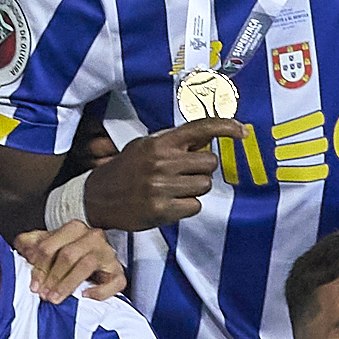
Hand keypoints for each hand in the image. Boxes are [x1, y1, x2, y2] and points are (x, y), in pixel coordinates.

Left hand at [13, 222, 128, 300]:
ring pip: (87, 265)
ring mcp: (107, 254)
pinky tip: (85, 295)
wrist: (94, 257)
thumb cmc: (68, 251)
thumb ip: (31, 243)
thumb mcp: (47, 244)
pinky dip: (100, 291)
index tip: (33, 283)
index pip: (50, 245)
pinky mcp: (118, 271)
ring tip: (55, 298)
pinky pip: (114, 282)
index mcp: (74, 228)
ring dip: (68, 285)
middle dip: (52, 277)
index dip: (39, 266)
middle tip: (43, 293)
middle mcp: (92, 237)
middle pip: (68, 255)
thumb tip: (21, 246)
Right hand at [81, 119, 224, 227]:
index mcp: (159, 144)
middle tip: (186, 173)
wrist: (97, 197)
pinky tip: (169, 202)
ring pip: (204, 186)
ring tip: (174, 188)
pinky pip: (194, 206)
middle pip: (209, 163)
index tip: (241, 131)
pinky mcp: (162, 210)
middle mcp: (162, 163)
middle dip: (202, 169)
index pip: (199, 129)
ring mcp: (162, 188)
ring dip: (194, 188)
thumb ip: (174, 143)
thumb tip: (207, 140)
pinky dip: (186, 206)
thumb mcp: (145, 147)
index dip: (225, 127)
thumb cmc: (125, 169)